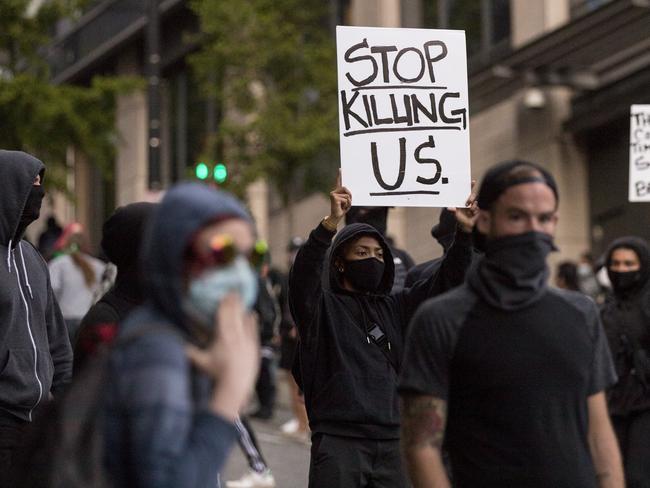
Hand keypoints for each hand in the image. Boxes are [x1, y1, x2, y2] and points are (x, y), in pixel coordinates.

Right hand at [186, 293, 259, 420]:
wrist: (236, 383)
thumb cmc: (217, 373)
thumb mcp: (201, 362)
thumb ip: (190, 352)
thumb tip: (178, 345)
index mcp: (223, 336)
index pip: (223, 316)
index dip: (223, 305)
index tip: (223, 296)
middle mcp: (235, 335)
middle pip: (234, 315)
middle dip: (233, 303)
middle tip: (233, 292)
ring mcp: (246, 340)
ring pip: (244, 320)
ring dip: (242, 309)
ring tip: (241, 300)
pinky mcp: (254, 347)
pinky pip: (253, 330)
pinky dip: (252, 322)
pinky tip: (252, 314)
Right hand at [325, 169, 351, 228]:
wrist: (336, 217)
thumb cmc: (342, 209)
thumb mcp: (347, 201)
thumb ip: (348, 196)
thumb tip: (349, 194)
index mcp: (337, 192)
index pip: (338, 182)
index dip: (339, 175)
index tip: (340, 169)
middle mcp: (334, 192)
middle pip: (346, 188)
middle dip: (349, 195)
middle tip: (347, 202)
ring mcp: (333, 194)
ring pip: (347, 195)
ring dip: (348, 202)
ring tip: (344, 206)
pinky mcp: (334, 197)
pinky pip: (346, 199)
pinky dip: (347, 204)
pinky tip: (342, 207)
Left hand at [448, 180, 477, 232]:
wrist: (468, 228)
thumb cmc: (461, 221)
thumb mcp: (456, 216)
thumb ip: (453, 211)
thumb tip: (448, 208)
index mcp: (462, 201)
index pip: (466, 192)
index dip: (470, 186)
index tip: (473, 182)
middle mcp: (468, 202)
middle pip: (472, 195)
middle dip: (471, 197)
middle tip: (468, 203)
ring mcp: (474, 205)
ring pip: (475, 201)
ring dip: (473, 206)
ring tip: (470, 211)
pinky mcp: (479, 209)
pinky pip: (478, 207)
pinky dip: (475, 210)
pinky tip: (473, 214)